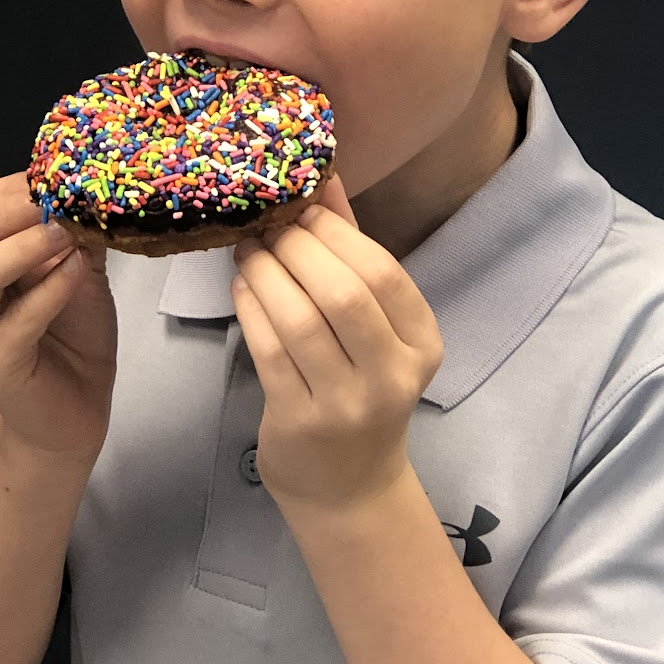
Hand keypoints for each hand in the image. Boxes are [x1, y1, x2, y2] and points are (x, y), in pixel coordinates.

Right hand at [0, 172, 117, 464]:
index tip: (55, 180)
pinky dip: (51, 287)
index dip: (7, 190)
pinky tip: (79, 271)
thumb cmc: (69, 331)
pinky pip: (16, 318)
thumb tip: (80, 181)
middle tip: (53, 203)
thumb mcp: (72, 265)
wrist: (74, 407)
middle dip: (4, 212)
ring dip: (25, 246)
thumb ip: (68, 227)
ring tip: (67, 235)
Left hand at [230, 174, 444, 513]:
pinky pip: (269, 350)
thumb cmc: (360, 388)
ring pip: (301, 321)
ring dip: (267, 274)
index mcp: (422, 343)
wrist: (349, 486)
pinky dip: (251, 308)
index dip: (337, 234)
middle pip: (343, 294)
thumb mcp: (374, 327)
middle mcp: (393, 376)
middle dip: (297, 249)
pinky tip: (242, 285)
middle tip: (267, 225)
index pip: (383, 274)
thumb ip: (353, 253)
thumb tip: (324, 178)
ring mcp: (347, 404)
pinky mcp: (301, 421)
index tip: (301, 209)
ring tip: (248, 249)